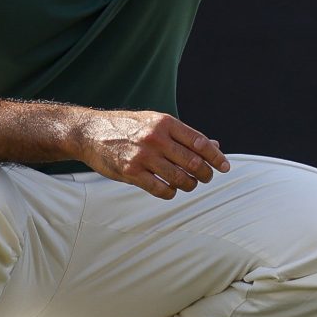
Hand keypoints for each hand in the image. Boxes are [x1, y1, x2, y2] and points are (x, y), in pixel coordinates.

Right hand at [78, 110, 231, 199]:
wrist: (90, 132)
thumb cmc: (129, 127)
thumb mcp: (156, 123)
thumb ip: (184, 136)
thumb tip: (215, 146)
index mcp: (165, 123)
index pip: (200, 142)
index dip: (216, 157)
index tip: (225, 167)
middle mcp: (155, 138)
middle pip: (192, 162)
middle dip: (205, 174)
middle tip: (206, 177)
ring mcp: (142, 156)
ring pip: (179, 179)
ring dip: (189, 185)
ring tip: (189, 184)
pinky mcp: (130, 172)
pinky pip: (160, 189)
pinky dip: (171, 193)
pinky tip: (171, 190)